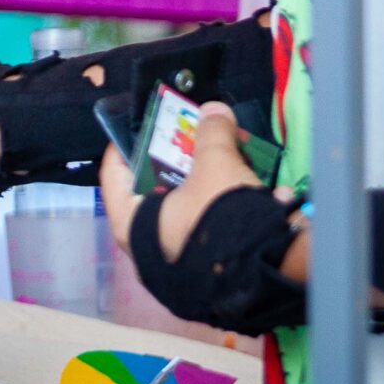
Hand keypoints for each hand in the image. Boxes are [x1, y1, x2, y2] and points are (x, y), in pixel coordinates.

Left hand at [98, 100, 263, 260]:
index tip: (139, 128)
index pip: (114, 177)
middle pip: (155, 191)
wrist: (270, 271)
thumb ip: (211, 133)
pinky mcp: (210, 272)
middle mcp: (148, 249)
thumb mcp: (216, 164)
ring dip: (208, 184)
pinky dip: (225, 208)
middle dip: (178, 163)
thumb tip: (214, 112)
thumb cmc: (220, 215)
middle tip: (191, 140)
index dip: (125, 147)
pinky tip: (250, 190)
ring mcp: (179, 264)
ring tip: (229, 160)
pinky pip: (211, 229)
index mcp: (132, 225)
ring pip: (187, 210)